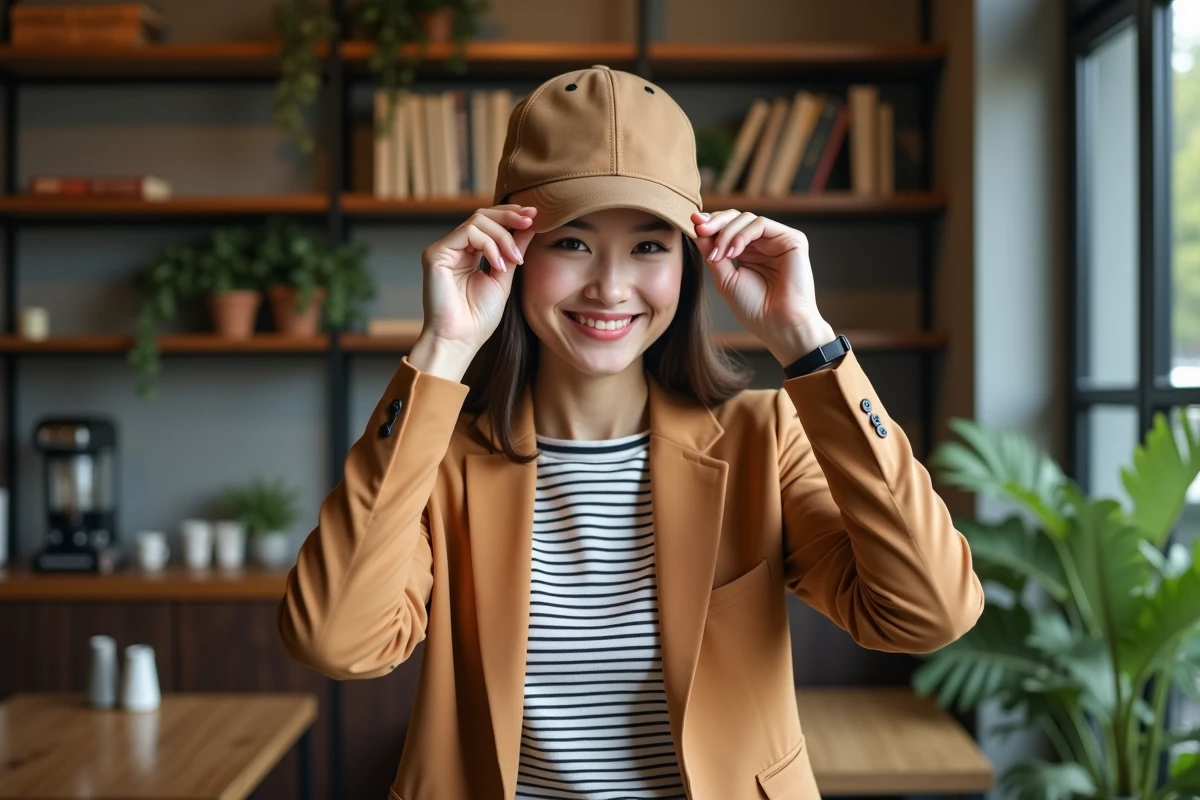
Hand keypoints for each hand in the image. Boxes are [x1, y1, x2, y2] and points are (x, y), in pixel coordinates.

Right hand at [411, 205, 537, 377]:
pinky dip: (490, 245)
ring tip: (515, 259)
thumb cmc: (479, 317)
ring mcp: (444, 249)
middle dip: (510, 216)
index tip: (535, 215)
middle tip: (531, 220)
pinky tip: (499, 265)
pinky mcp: (435, 254)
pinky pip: (468, 233)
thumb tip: (529, 225)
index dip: (511, 215)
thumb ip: (514, 250)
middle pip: (482, 215)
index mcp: (468, 253)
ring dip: (503, 236)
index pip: (488, 223)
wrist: (461, 340)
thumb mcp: (504, 277)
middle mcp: (454, 248)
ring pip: (477, 221)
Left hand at [692, 209, 834, 365]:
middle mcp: (764, 243)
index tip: (693, 224)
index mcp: (749, 252)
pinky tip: (733, 252)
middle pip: (736, 217)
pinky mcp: (792, 240)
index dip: (711, 223)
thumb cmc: (755, 309)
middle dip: (715, 222)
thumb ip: (713, 253)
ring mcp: (778, 240)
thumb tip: (697, 228)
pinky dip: (742, 235)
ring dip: (726, 233)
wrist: (779, 326)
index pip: (728, 227)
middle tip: (700, 229)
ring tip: (719, 254)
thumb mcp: (725, 279)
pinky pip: (761, 224)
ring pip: (747, 218)